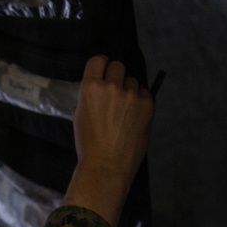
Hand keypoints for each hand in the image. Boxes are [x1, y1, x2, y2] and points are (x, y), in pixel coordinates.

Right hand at [63, 55, 154, 226]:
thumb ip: (88, 97)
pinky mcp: (147, 105)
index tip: (103, 72)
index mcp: (90, 88)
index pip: (98, 59)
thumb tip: (98, 88)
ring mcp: (132, 95)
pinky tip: (134, 117)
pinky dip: (141, 102)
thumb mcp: (79, 116)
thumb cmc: (89, 145)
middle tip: (114, 93)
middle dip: (115, 77)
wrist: (106, 166)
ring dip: (129, 90)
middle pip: (118, 66)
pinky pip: (145, 94)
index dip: (101, 65)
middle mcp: (111, 87)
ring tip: (124, 111)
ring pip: (133, 81)